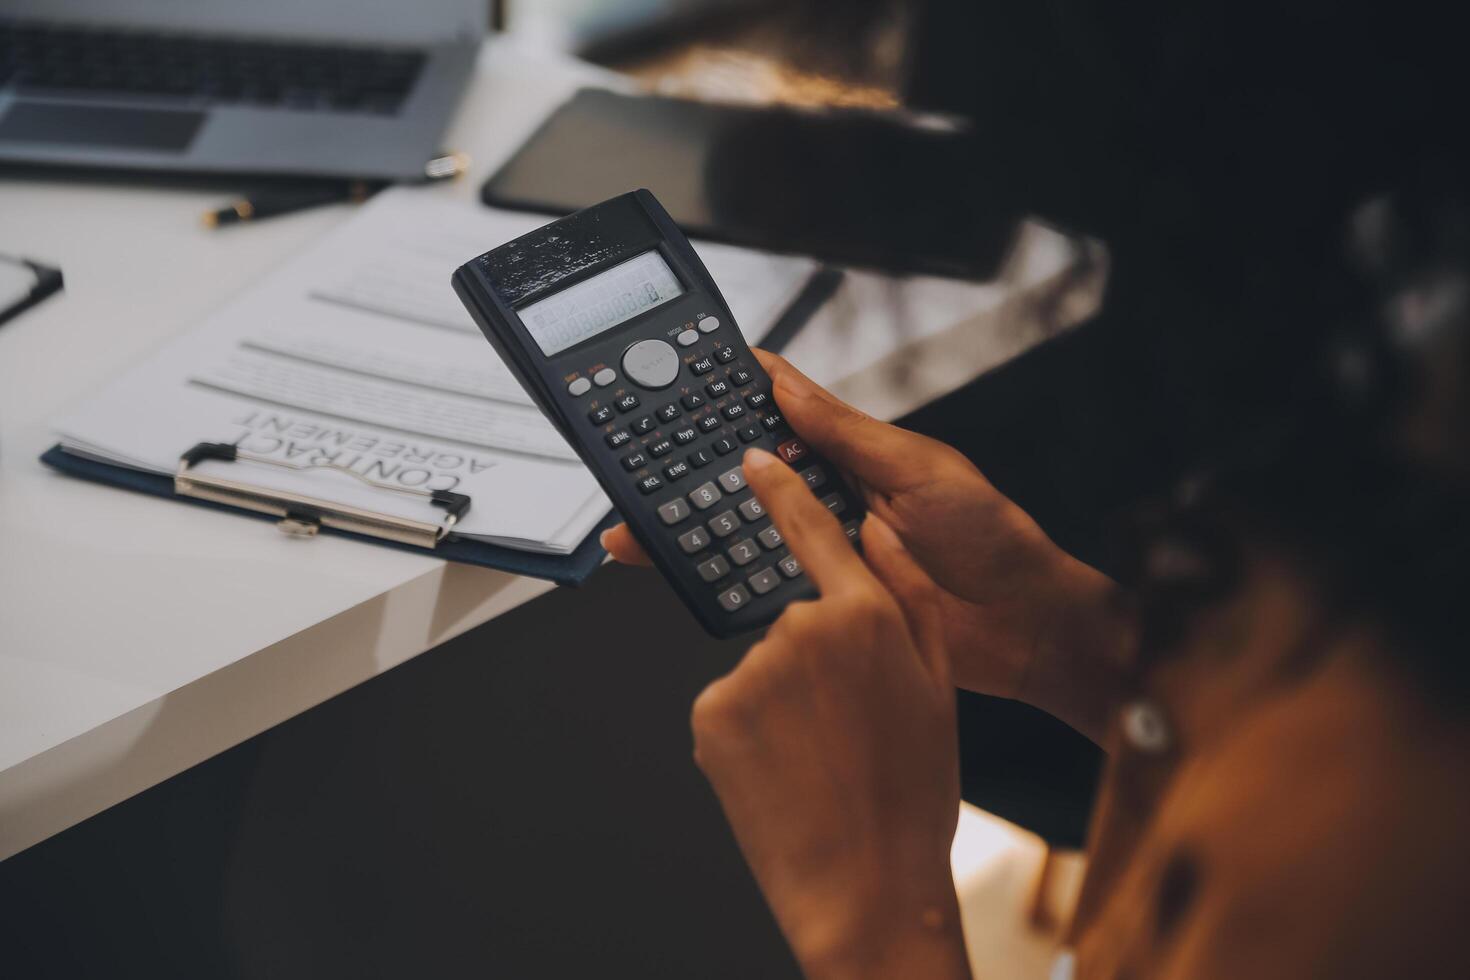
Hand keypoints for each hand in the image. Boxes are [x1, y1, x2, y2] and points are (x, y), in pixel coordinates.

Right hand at [602, 350, 1130, 740]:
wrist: (1024, 632)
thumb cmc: (992, 541)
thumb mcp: (921, 472)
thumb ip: (848, 435)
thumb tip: (788, 386)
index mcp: (855, 458)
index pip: (782, 416)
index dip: (734, 398)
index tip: (682, 378)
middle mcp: (833, 502)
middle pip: (747, 477)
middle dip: (691, 470)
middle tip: (635, 461)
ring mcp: (824, 554)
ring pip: (743, 533)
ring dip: (692, 526)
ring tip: (638, 524)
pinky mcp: (821, 605)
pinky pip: (760, 588)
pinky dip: (717, 580)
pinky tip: (682, 572)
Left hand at [689, 448, 970, 979]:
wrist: (865, 885)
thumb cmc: (913, 793)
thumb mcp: (937, 687)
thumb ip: (910, 596)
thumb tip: (879, 533)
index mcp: (866, 615)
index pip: (811, 530)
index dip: (779, 491)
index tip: (753, 460)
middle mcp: (802, 630)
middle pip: (791, 620)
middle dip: (810, 663)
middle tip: (844, 729)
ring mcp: (751, 670)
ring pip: (761, 669)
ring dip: (782, 704)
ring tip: (821, 761)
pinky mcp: (712, 711)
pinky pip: (731, 707)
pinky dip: (751, 735)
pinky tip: (785, 772)